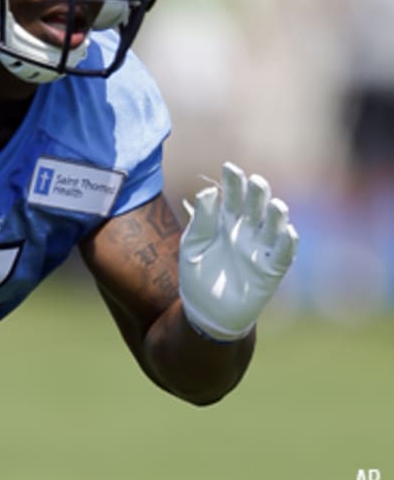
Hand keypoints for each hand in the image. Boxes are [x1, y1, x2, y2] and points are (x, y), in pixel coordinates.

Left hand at [178, 162, 298, 340]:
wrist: (204, 311)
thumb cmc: (197, 274)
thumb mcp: (192, 245)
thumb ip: (201, 220)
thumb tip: (207, 191)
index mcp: (226, 222)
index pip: (232, 197)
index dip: (233, 183)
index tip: (229, 167)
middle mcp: (246, 231)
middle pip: (256, 207)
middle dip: (257, 193)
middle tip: (255, 180)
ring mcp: (260, 250)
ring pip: (274, 227)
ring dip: (277, 215)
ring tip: (275, 205)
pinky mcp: (270, 271)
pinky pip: (283, 255)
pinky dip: (287, 244)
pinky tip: (287, 233)